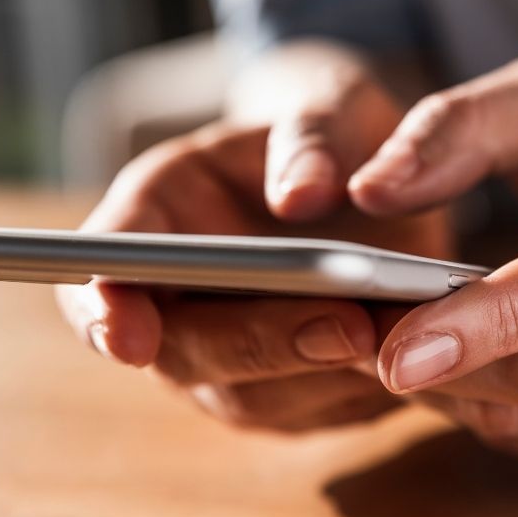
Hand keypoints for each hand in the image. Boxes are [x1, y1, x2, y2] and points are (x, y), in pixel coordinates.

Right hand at [57, 58, 450, 431]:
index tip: (128, 337)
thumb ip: (312, 136)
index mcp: (156, 213)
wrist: (369, 182)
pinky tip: (416, 356)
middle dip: (262, 344)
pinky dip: (362, 393)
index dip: (103, 312)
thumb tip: (299, 196)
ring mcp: (228, 357)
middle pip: (186, 352)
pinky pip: (317, 412)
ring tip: (398, 338)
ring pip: (254, 398)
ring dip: (321, 378)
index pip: (101, 272)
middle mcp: (177, 298)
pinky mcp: (290, 393)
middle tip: (345, 326)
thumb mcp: (329, 105)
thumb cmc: (332, 133)